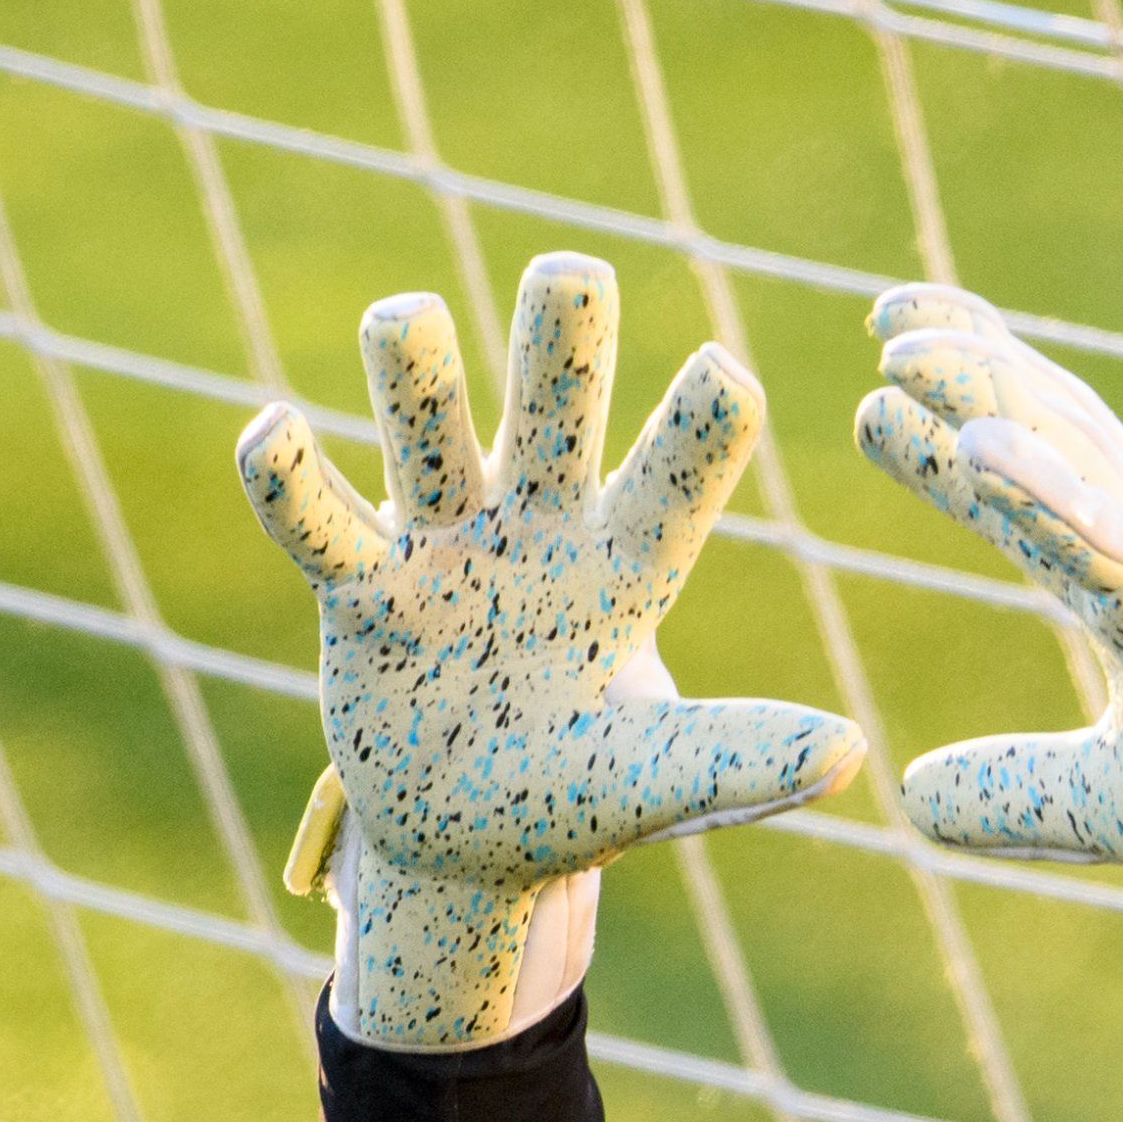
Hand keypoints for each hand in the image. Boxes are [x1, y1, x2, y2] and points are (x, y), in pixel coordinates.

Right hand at [240, 252, 864, 1049]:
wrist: (461, 849)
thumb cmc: (575, 801)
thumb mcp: (660, 786)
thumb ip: (741, 760)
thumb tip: (851, 753)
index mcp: (630, 561)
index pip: (678, 472)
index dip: (700, 425)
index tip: (725, 376)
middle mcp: (540, 525)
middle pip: (553, 404)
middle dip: (561, 339)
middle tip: (570, 272)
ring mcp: (444, 544)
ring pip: (428, 427)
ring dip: (411, 369)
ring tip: (402, 317)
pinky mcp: (361, 590)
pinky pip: (317, 520)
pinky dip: (288, 477)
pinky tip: (272, 432)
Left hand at [855, 284, 1122, 1073]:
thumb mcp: (1089, 803)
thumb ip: (1005, 785)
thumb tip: (909, 795)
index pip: (1041, 475)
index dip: (970, 410)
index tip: (890, 369)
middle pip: (1058, 431)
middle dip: (976, 363)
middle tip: (887, 315)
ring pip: (1072, 464)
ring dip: (988, 399)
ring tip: (902, 354)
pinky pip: (1103, 542)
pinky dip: (1038, 489)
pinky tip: (972, 444)